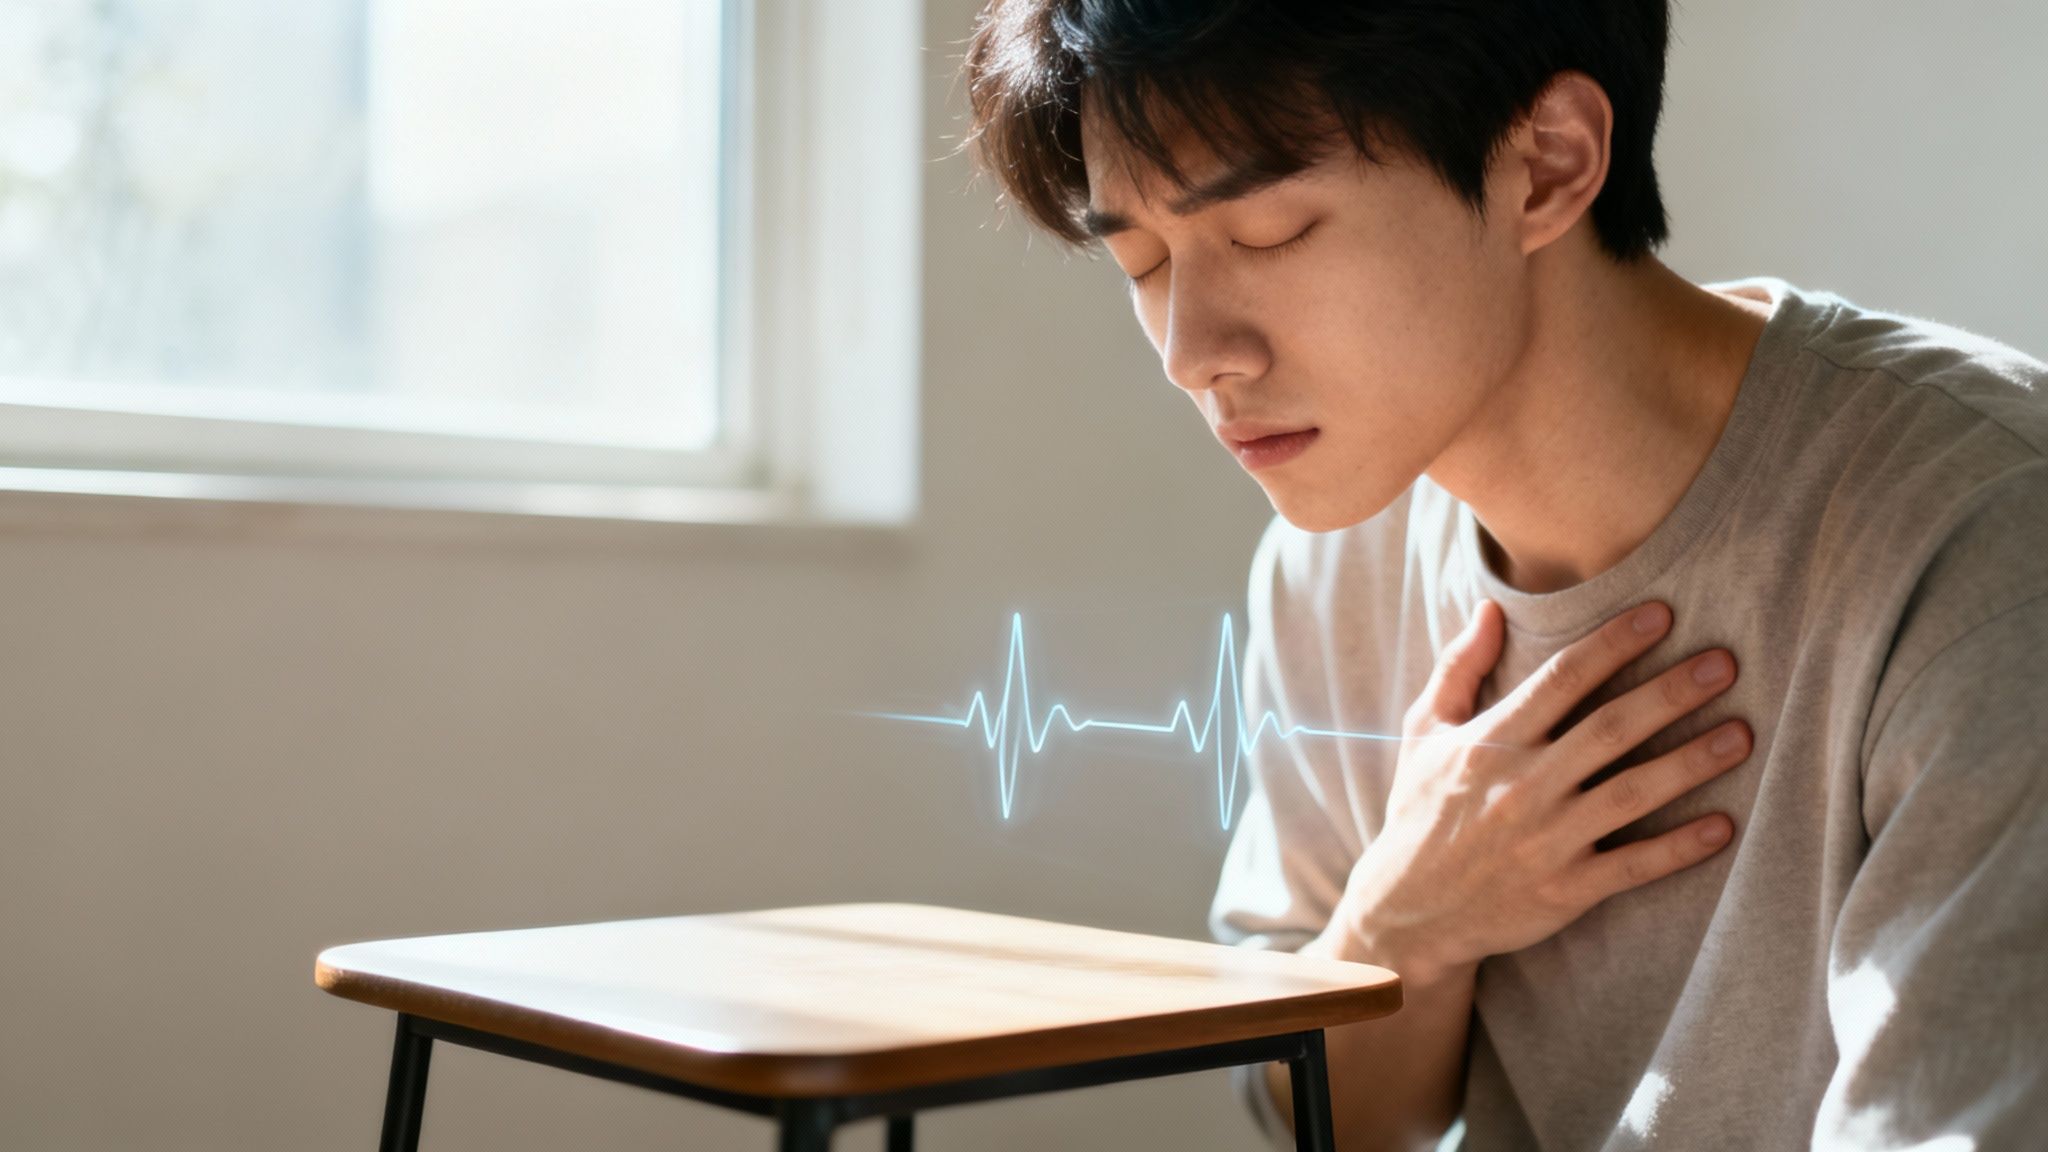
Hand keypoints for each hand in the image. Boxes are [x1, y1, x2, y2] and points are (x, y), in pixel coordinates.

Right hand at [1307, 599, 1747, 986]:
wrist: (1409, 911)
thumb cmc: (1421, 811)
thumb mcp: (1422, 733)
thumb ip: (1457, 668)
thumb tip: (1492, 608)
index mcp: (1490, 743)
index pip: (1560, 680)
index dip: (1613, 643)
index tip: (1663, 614)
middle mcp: (1522, 787)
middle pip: (1609, 729)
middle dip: (1670, 693)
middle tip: (1724, 663)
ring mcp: (1546, 841)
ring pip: (1631, 794)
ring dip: (1690, 762)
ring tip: (1741, 734)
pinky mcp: (1565, 890)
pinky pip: (1632, 866)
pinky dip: (1679, 848)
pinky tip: (1723, 826)